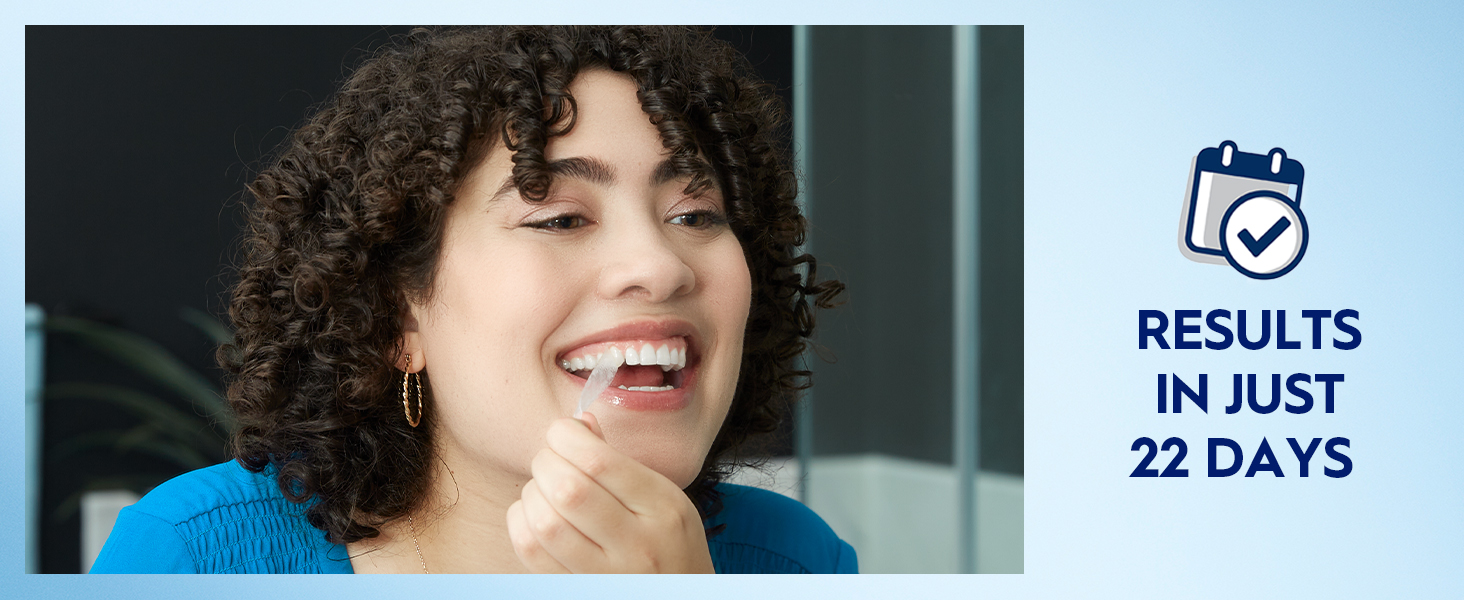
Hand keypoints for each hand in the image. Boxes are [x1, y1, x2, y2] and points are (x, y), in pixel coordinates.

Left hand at [505, 413, 715, 572]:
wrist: (681, 598)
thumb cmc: (669, 542)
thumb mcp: (663, 497)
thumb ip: (619, 461)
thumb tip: (577, 424)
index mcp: (662, 507)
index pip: (599, 461)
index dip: (566, 436)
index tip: (562, 433)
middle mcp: (638, 544)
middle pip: (568, 490)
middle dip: (546, 462)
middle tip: (551, 460)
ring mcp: (607, 575)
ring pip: (545, 523)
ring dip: (532, 494)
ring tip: (543, 489)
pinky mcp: (578, 590)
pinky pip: (532, 553)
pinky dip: (521, 523)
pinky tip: (535, 515)